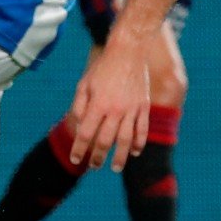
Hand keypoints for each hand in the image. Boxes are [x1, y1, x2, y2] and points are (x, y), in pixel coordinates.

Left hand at [64, 39, 149, 169]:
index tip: (75, 159)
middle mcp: (115, 109)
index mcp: (98, 104)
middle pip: (106, 141)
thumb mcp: (84, 84)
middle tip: (94, 166)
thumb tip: (81, 127)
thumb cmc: (103, 68)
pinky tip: (135, 153)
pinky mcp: (144, 106)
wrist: (128, 52)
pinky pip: (143, 130)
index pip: (86, 134)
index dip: (79, 149)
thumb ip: (80, 106)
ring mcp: (132, 109)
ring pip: (126, 140)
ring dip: (121, 157)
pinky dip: (139, 143)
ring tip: (115, 167)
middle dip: (98, 157)